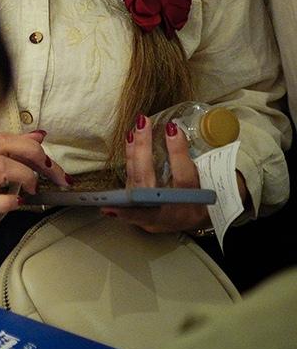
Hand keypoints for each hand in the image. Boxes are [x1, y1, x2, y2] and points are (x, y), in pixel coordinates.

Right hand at [0, 129, 69, 214]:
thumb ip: (15, 145)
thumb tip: (39, 135)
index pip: (9, 138)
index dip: (36, 148)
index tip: (51, 164)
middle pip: (7, 144)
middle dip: (40, 159)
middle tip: (59, 178)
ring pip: (3, 166)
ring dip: (26, 177)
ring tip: (32, 190)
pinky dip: (9, 201)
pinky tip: (16, 202)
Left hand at [104, 115, 208, 233]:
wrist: (198, 224)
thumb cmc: (209, 201)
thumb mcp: (219, 190)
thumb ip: (210, 169)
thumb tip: (190, 137)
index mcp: (193, 210)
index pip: (183, 180)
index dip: (177, 154)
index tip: (172, 129)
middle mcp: (168, 216)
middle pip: (148, 181)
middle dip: (144, 149)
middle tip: (143, 124)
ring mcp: (148, 215)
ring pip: (134, 182)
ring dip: (133, 153)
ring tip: (134, 130)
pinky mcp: (136, 211)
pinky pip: (130, 183)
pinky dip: (130, 161)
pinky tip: (130, 142)